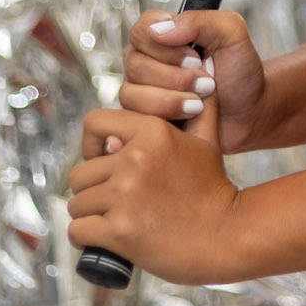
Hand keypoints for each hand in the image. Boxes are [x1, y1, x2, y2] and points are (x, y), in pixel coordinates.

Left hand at [67, 102, 244, 284]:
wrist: (227, 235)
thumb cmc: (213, 189)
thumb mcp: (208, 141)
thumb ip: (201, 105)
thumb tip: (206, 65)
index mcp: (152, 131)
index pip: (93, 124)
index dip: (91, 145)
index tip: (103, 162)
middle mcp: (135, 159)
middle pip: (80, 172)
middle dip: (91, 189)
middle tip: (112, 202)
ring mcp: (125, 195)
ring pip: (77, 204)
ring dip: (89, 215)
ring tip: (112, 221)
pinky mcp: (120, 230)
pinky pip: (78, 231)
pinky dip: (86, 238)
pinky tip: (104, 240)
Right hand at [119, 8, 279, 154]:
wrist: (249, 112)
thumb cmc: (240, 71)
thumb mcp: (231, 34)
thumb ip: (199, 21)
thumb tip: (159, 30)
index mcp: (162, 33)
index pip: (142, 29)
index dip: (167, 47)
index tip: (196, 56)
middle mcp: (146, 59)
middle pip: (135, 64)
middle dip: (176, 77)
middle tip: (207, 81)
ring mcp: (141, 89)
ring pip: (132, 93)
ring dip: (173, 98)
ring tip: (201, 100)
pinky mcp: (143, 117)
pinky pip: (136, 117)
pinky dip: (167, 115)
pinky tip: (191, 114)